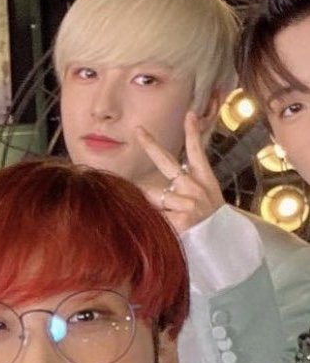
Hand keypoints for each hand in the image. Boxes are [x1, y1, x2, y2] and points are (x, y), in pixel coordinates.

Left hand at [136, 111, 224, 233]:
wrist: (225, 248)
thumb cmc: (212, 227)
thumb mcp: (208, 203)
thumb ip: (186, 192)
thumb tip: (152, 190)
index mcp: (205, 182)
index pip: (197, 152)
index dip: (192, 133)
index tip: (189, 114)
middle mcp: (195, 188)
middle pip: (167, 163)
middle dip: (150, 144)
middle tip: (138, 130)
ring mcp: (188, 203)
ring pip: (154, 195)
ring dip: (149, 205)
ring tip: (155, 217)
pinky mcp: (181, 219)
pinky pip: (155, 217)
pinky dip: (152, 223)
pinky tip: (160, 232)